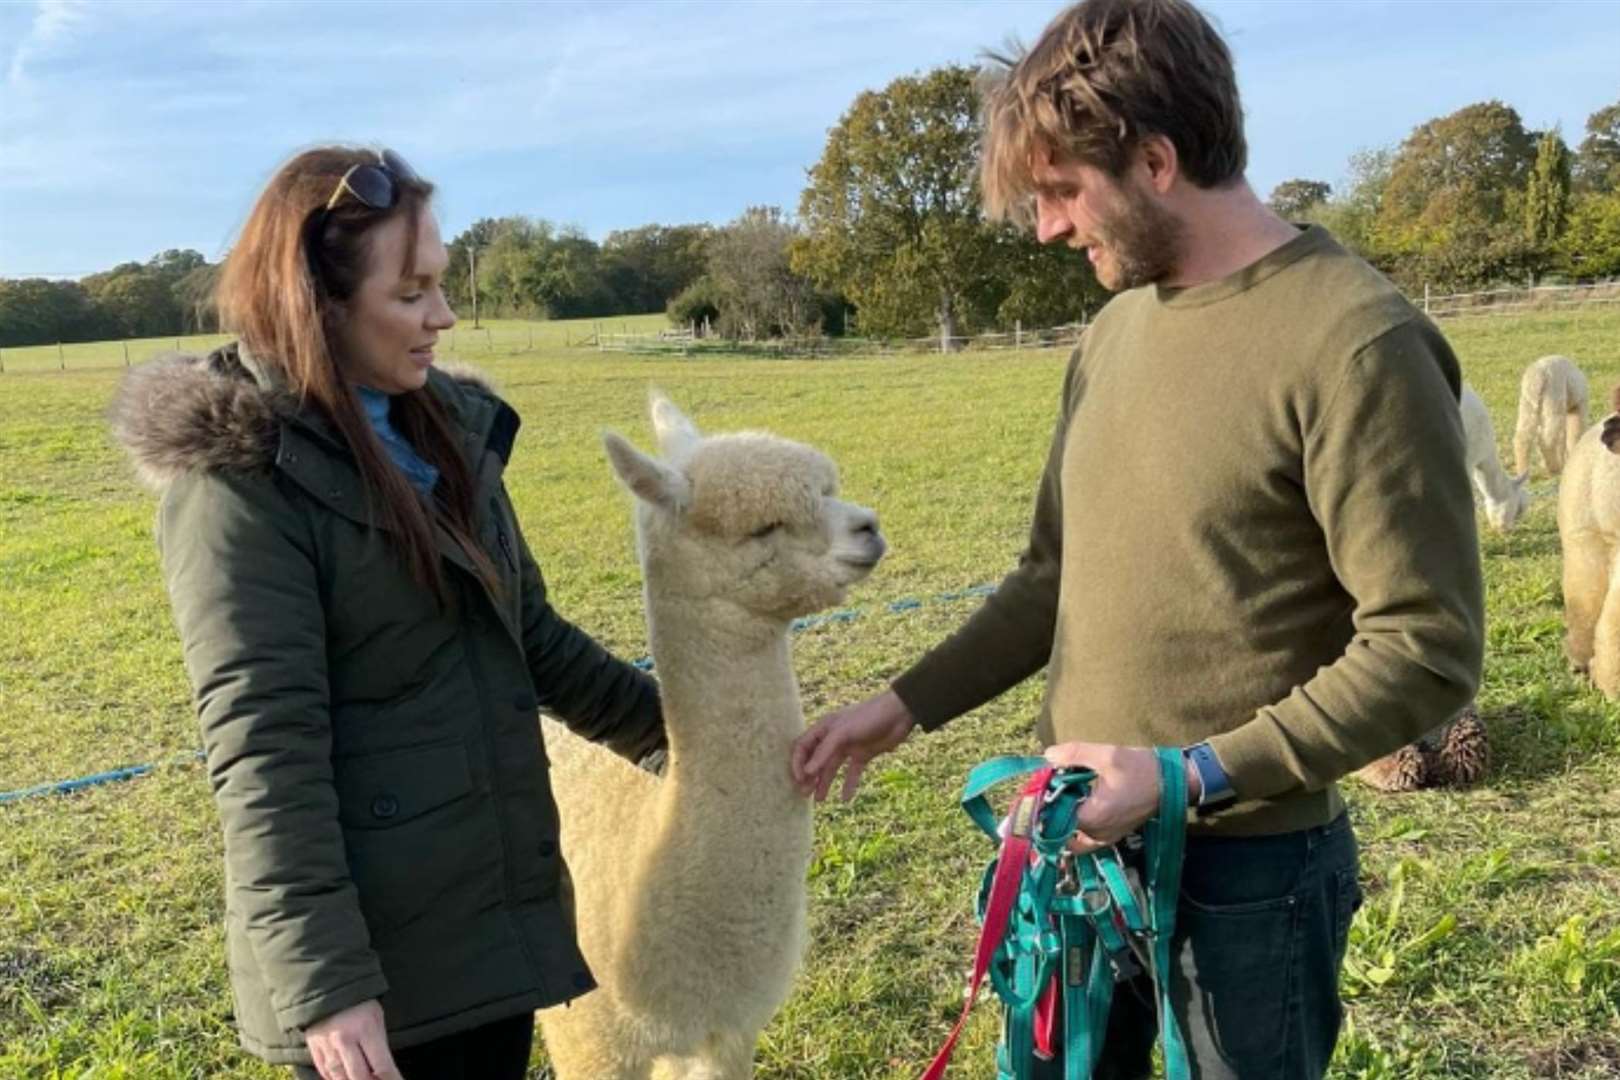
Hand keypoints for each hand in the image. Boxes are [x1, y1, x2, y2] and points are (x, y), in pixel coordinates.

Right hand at [305, 999, 400, 1079]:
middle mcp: (345, 1040)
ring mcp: (327, 1045)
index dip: (392, 1079)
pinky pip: (324, 1072)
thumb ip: (379, 1045)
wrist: (326, 984)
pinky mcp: (313, 1047)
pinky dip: (334, 1079)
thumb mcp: (377, 1018)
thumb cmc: (359, 1001)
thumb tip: (383, 1071)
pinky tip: (343, 1079)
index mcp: (366, 1029)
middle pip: (359, 1077)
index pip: (382, 1066)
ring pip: (340, 1078)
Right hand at [791, 689, 916, 800]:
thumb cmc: (868, 717)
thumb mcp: (843, 732)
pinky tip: (846, 799)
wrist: (899, 714)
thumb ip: (825, 752)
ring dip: (825, 783)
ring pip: (832, 768)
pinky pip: (852, 773)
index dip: (798, 763)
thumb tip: (807, 772)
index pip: (802, 747)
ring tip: (820, 800)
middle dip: (809, 776)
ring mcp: (848, 747)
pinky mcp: (863, 755)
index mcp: (824, 728)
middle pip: (815, 759)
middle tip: (804, 794)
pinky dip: (849, 785)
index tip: (800, 779)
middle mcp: (833, 738)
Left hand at [1044, 742, 1194, 855]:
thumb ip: (1074, 754)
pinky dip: (1074, 829)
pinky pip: (1084, 840)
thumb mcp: (1107, 755)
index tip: (1035, 790)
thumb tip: (1047, 755)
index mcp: (1093, 817)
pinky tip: (1073, 807)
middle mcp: (1097, 834)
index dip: (1041, 807)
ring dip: (1060, 821)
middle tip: (1046, 790)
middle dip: (1049, 812)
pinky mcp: (1111, 836)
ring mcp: (1105, 838)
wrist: (1172, 782)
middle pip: (1059, 830)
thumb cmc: (1141, 768)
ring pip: (1070, 839)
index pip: (1053, 821)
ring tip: (1058, 798)